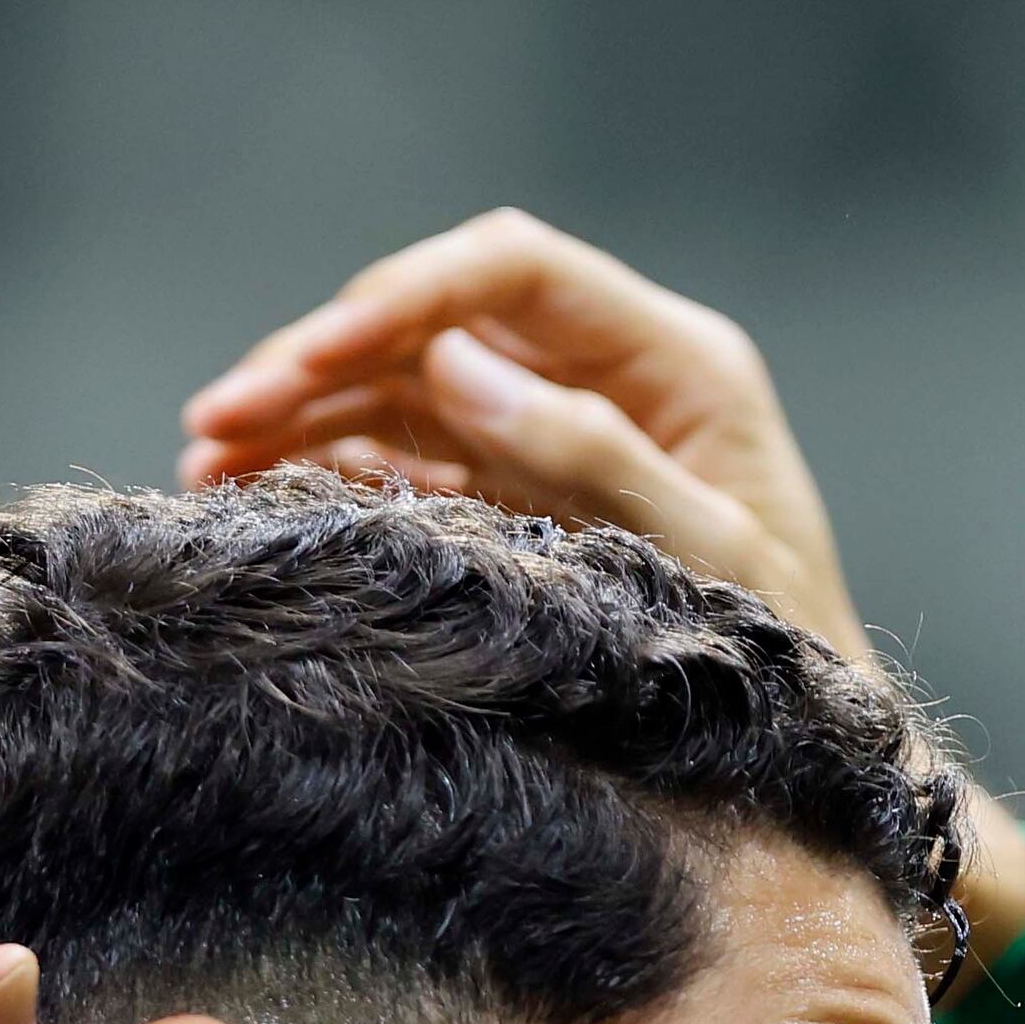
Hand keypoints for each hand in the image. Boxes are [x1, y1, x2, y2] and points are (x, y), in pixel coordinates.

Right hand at [180, 211, 1024, 964]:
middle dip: (319, 356)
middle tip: (216, 416)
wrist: (819, 753)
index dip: (404, 295)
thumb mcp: (714, 559)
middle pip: (439, 320)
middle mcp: (609, 376)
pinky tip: (254, 491)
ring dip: (302, 413)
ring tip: (205, 458)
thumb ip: (595, 457)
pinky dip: (329, 469)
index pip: (514, 270)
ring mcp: (555, 431)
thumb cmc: (794, 658)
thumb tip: (458, 366)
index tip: (309, 353)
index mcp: (676, 361)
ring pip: (405, 385)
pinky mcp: (518, 492)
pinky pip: (408, 457)